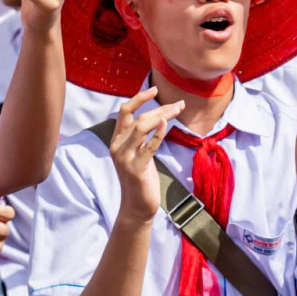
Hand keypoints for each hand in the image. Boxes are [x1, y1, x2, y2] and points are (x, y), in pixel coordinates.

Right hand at [109, 88, 181, 221]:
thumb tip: (158, 117)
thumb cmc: (141, 179)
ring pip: (142, 127)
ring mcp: (125, 157)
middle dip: (160, 108)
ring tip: (178, 110)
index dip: (139, 98)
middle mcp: (118, 146)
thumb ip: (140, 137)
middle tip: (180, 104)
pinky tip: (167, 124)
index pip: (124, 111)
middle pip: (139, 118)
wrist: (136, 206)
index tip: (154, 89)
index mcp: (116, 140)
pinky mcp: (136, 168)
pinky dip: (158, 133)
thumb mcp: (136, 154)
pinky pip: (148, 146)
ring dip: (162, 116)